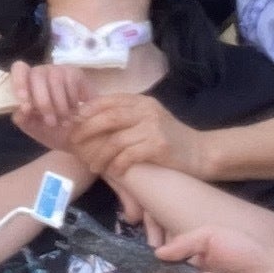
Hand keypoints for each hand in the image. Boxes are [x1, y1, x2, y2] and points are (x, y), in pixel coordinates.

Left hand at [5, 60, 90, 151]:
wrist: (76, 133)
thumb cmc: (50, 128)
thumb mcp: (34, 128)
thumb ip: (23, 119)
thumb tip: (21, 111)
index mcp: (25, 83)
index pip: (19, 68)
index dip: (20, 83)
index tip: (26, 106)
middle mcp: (40, 72)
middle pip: (37, 75)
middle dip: (43, 102)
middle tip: (51, 122)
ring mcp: (58, 70)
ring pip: (55, 80)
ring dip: (60, 105)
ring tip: (64, 122)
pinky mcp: (75, 73)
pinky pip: (71, 84)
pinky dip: (72, 102)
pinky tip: (74, 113)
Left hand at [68, 93, 209, 184]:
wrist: (201, 153)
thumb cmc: (170, 139)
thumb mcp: (148, 120)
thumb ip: (126, 117)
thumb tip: (90, 120)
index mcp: (141, 101)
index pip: (108, 101)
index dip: (87, 111)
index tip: (72, 123)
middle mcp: (146, 110)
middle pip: (107, 117)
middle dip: (86, 131)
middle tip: (74, 144)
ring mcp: (153, 127)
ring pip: (116, 139)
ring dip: (100, 155)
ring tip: (92, 166)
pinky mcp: (158, 146)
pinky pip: (129, 155)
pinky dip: (117, 164)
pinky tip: (113, 172)